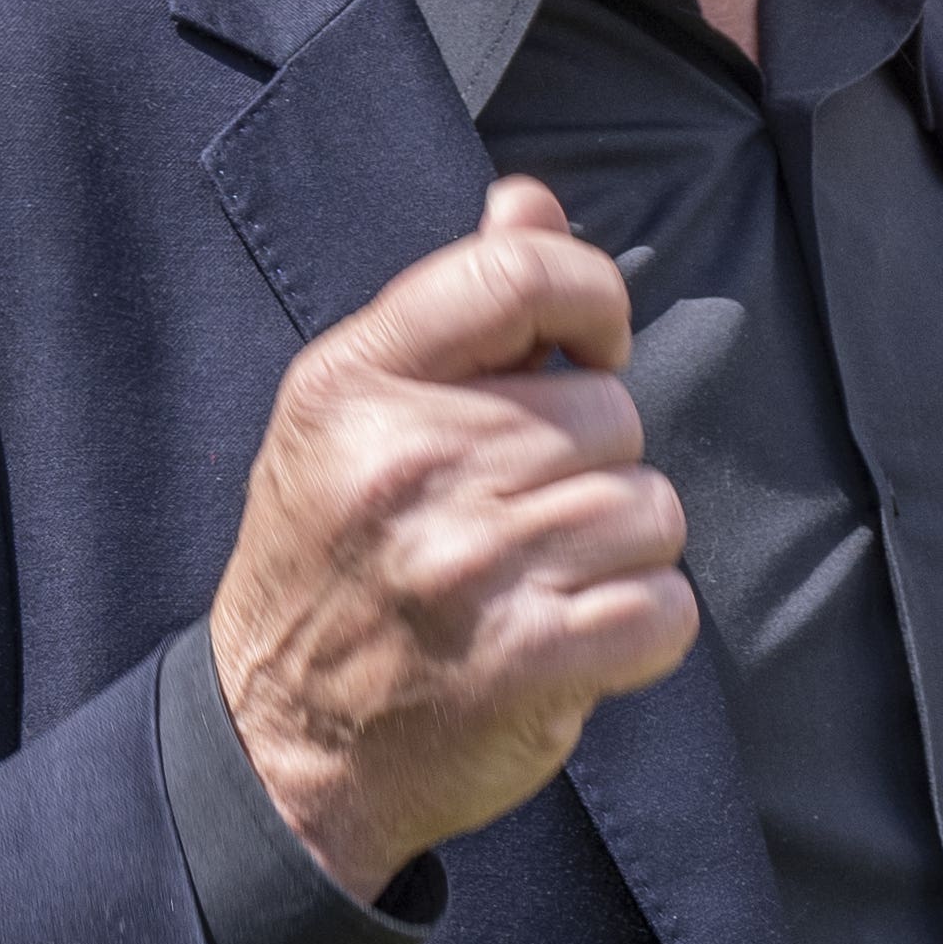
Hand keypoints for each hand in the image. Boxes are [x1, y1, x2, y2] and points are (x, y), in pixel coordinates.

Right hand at [210, 174, 695, 897]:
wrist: (278, 743)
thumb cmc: (330, 559)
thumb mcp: (353, 414)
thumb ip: (455, 304)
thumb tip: (531, 200)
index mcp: (357, 383)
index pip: (518, 274)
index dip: (590, 298)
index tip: (587, 349)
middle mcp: (410, 464)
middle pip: (613, 410)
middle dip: (594, 463)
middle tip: (521, 516)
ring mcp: (470, 564)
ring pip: (650, 509)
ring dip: (618, 553)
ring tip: (539, 581)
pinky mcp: (527, 658)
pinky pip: (664, 608)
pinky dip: (640, 631)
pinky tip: (573, 640)